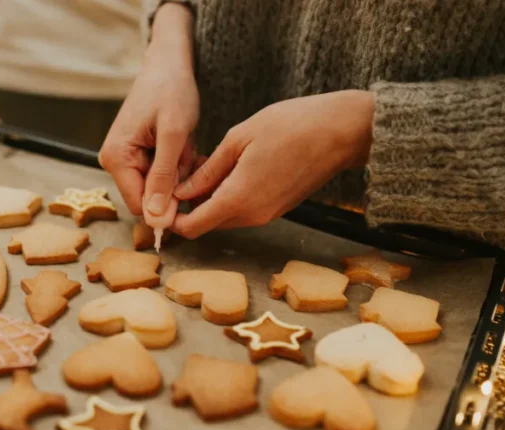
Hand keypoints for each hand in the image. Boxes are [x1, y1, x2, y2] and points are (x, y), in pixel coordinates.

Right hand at [99, 3, 197, 223]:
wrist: (168, 64)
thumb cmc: (171, 91)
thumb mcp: (173, 135)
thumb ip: (163, 177)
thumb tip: (156, 218)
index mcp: (116, 158)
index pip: (139, 206)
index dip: (168, 208)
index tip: (194, 191)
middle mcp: (114, 162)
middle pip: (149, 197)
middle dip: (175, 183)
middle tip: (190, 155)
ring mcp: (125, 159)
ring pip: (159, 187)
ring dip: (179, 173)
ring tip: (188, 146)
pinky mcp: (136, 155)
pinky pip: (160, 174)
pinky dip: (178, 165)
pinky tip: (186, 147)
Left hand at [171, 90, 374, 237]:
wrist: (340, 132)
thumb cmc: (291, 126)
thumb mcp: (239, 140)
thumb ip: (208, 171)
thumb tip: (182, 191)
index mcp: (238, 199)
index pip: (192, 227)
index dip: (172, 217)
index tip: (163, 197)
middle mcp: (253, 216)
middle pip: (207, 223)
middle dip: (190, 205)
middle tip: (184, 172)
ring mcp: (268, 214)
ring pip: (225, 217)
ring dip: (210, 199)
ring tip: (208, 165)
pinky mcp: (278, 208)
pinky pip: (244, 210)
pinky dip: (230, 196)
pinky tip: (230, 169)